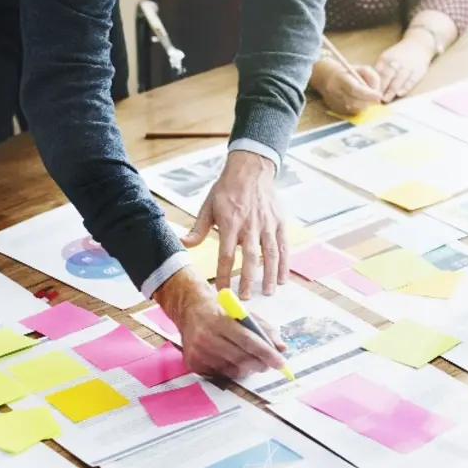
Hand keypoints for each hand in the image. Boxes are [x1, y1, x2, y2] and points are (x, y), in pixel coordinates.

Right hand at [174, 285, 287, 378]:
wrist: (190, 310)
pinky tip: (231, 361)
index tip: (281, 362)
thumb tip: (282, 348)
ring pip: (231, 370)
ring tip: (251, 361)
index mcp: (220, 320)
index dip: (266, 353)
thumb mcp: (243, 313)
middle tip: (270, 365)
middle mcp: (206, 337)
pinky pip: (220, 375)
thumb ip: (264, 329)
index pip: (248, 341)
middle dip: (260, 364)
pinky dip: (231, 371)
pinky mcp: (192, 363)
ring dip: (247, 369)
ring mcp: (198, 352)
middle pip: (241, 359)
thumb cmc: (221, 311)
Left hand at [184, 151, 286, 298]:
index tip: (222, 291)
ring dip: (269, 275)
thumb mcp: (208, 206)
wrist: (251, 169)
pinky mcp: (279, 223)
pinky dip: (284, 264)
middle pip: (250, 258)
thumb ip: (198, 229)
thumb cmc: (227, 189)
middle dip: (248, 280)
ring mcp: (267, 224)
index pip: (226, 255)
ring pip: (270, 254)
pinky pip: (283, 246)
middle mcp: (250, 225)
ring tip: (267, 293)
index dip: (225, 275)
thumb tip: (182, 244)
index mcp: (230, 223)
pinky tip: (282, 278)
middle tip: (246, 299)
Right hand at [313, 62, 382, 115]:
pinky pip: (353, 112)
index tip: (379, 95)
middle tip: (375, 95)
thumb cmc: (347, 72)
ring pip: (356, 109)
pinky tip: (359, 100)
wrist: (326, 78)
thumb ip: (372, 78)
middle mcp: (336, 92)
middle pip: (356, 102)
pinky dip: (360, 107)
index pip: (355, 89)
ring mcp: (335, 103)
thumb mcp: (361, 68)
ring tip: (365, 96)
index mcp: (340, 78)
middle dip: (369, 100)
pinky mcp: (336, 110)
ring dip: (365, 104)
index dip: (368, 94)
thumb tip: (378, 93)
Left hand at [374, 38, 433, 102]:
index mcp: (386, 58)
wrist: (418, 45)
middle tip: (375, 99)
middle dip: (381, 88)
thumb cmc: (398, 54)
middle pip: (387, 76)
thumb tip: (369, 84)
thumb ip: (379, 69)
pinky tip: (399, 94)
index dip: (372, 83)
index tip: (368, 93)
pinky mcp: (418, 72)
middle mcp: (396, 62)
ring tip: (385, 100)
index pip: (377, 72)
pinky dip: (405, 88)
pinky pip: (411, 81)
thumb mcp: (386, 57)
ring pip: (398, 80)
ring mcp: (408, 67)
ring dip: (391, 91)